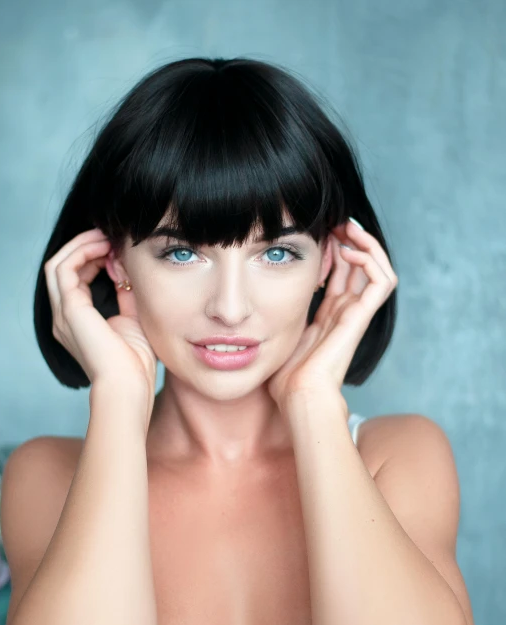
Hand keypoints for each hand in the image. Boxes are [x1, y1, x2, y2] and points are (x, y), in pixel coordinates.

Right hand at [44, 228, 157, 411]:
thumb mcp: (134, 319)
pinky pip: (64, 268)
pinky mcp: (69, 309)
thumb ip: (128, 295)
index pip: (76, 281)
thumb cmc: (136, 363)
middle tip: (109, 236)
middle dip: (85, 248)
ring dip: (81, 246)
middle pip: (63, 269)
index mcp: (78, 323)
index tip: (117, 250)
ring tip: (106, 237)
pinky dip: (82, 252)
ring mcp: (63, 314)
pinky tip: (104, 248)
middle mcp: (64, 318)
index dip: (94, 260)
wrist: (129, 385)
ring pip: (58, 264)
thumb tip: (128, 269)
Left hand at [267, 219, 397, 415]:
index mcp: (329, 316)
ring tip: (347, 228)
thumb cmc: (285, 379)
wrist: (298, 397)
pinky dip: (370, 260)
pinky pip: (382, 282)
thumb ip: (273, 318)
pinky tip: (347, 251)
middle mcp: (346, 312)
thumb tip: (249, 304)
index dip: (334, 248)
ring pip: (379, 268)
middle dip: (350, 238)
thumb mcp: (276, 336)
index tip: (319, 230)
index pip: (341, 272)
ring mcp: (356, 314)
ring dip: (366, 244)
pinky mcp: (361, 318)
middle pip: (360, 265)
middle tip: (336, 220)